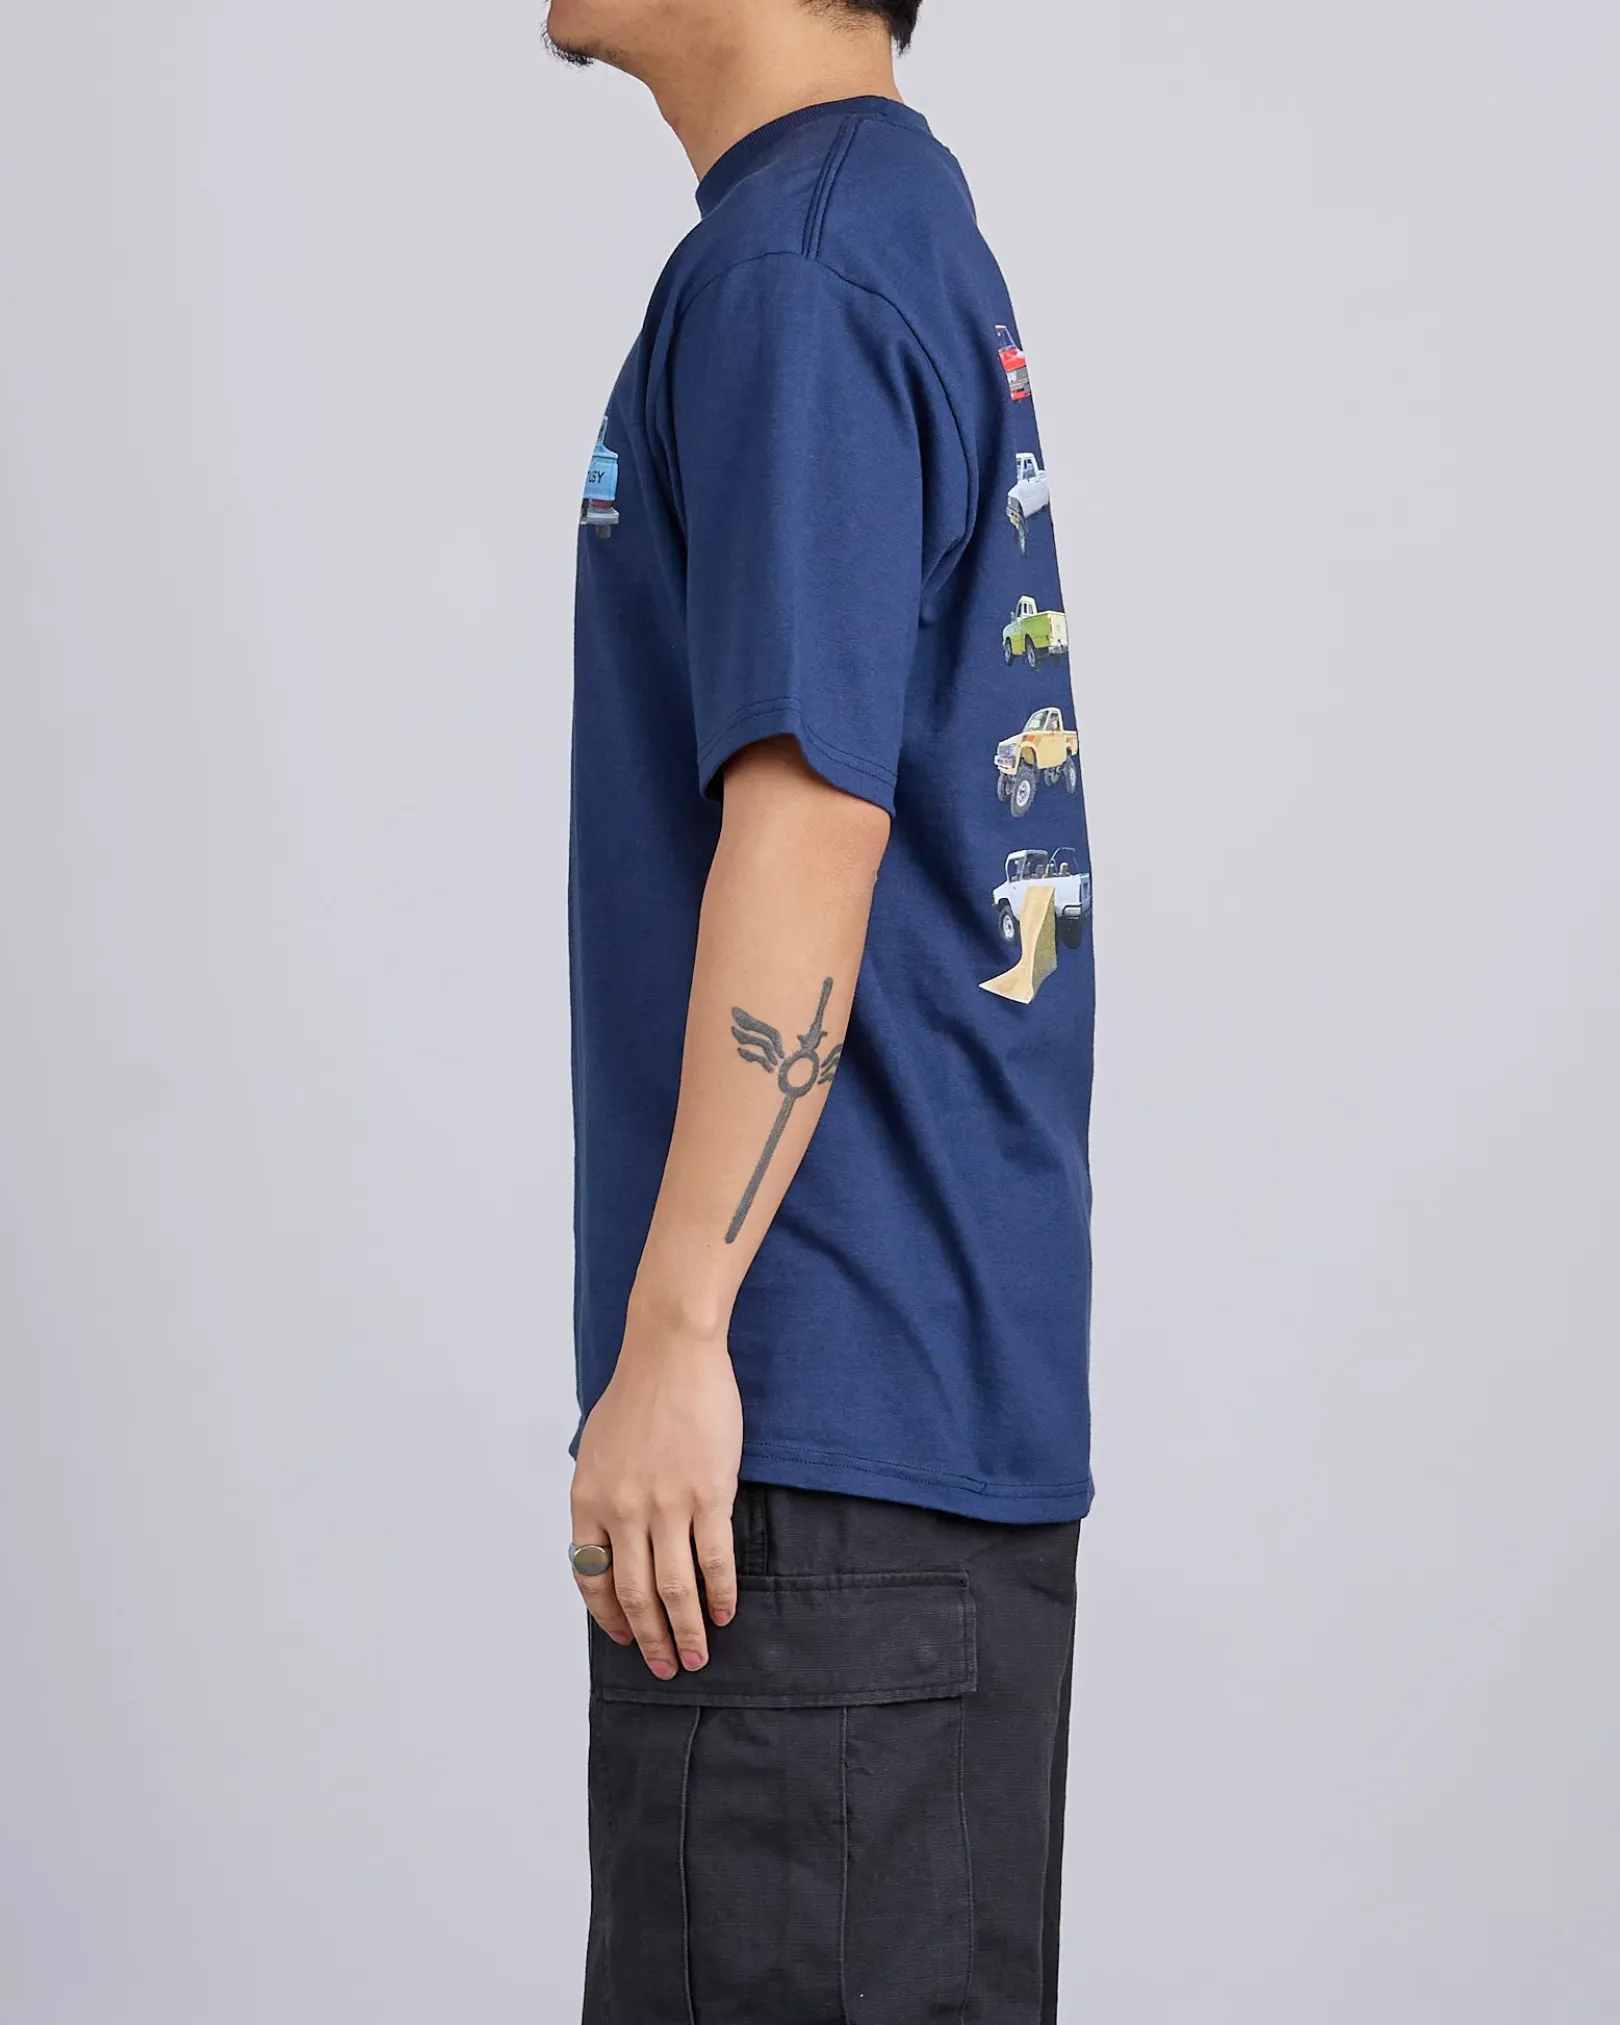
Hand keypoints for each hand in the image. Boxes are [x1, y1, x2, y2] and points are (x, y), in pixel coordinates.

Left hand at [569, 1313, 742, 1676]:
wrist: (671, 1352)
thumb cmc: (637, 1393)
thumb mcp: (596, 1449)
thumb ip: (601, 1496)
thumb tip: (610, 1538)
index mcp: (588, 1501)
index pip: (590, 1578)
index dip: (608, 1616)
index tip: (625, 1637)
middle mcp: (622, 1511)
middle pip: (635, 1595)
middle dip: (651, 1639)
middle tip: (667, 1667)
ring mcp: (666, 1505)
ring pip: (674, 1588)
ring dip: (687, 1630)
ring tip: (698, 1656)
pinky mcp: (709, 1494)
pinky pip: (715, 1559)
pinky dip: (720, 1592)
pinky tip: (725, 1611)